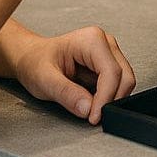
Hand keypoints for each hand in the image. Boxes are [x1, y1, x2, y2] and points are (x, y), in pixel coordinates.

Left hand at [14, 27, 135, 124]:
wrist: (31, 58)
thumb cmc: (35, 62)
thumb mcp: (44, 80)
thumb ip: (67, 94)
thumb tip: (88, 108)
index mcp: (92, 40)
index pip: (111, 73)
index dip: (105, 98)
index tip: (94, 116)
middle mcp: (105, 44)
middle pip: (124, 77)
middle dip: (111, 100)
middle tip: (92, 116)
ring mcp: (109, 54)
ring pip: (125, 82)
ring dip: (110, 99)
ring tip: (88, 107)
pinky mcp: (109, 65)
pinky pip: (118, 85)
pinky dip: (108, 98)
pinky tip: (91, 100)